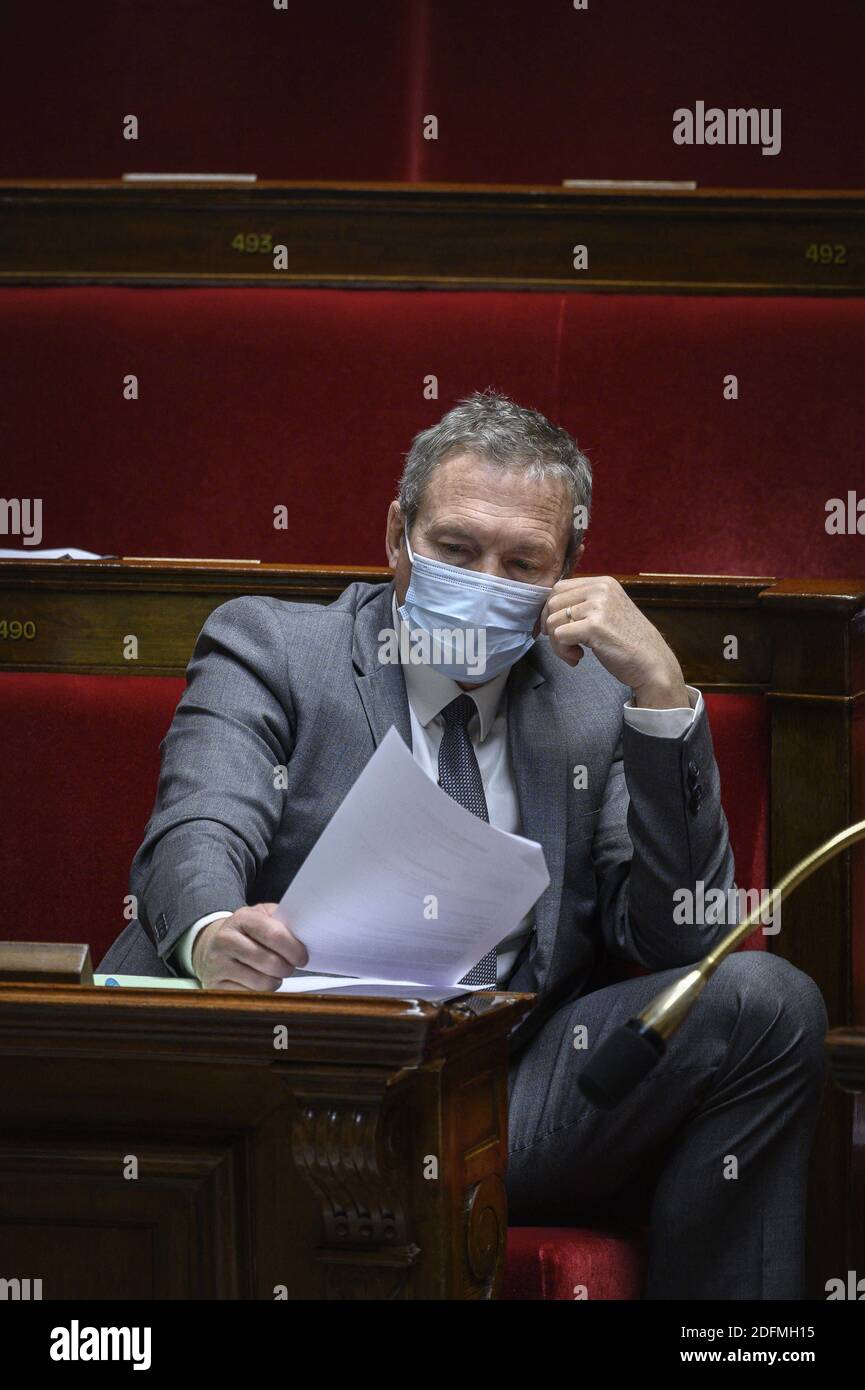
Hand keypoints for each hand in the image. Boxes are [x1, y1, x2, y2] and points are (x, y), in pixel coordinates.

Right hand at [192, 903, 308, 990]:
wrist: (211, 946)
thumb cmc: (246, 933)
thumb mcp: (262, 916)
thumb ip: (283, 920)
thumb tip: (306, 933)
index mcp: (242, 918)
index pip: (274, 934)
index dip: (294, 949)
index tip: (303, 957)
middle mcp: (225, 939)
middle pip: (270, 962)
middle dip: (287, 968)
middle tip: (288, 967)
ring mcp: (217, 963)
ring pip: (262, 983)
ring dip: (275, 982)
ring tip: (273, 974)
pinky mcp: (214, 985)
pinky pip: (249, 996)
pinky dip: (259, 992)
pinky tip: (256, 982)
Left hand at [541, 576, 688, 706]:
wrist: (653, 663)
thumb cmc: (628, 642)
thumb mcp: (608, 611)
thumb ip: (584, 604)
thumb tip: (548, 608)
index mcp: (603, 583)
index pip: (559, 588)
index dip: (551, 611)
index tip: (556, 629)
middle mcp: (601, 589)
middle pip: (552, 603)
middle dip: (550, 627)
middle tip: (565, 645)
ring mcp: (598, 606)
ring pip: (552, 620)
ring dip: (557, 643)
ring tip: (575, 653)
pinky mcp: (594, 626)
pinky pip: (559, 635)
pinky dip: (562, 651)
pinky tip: (578, 657)